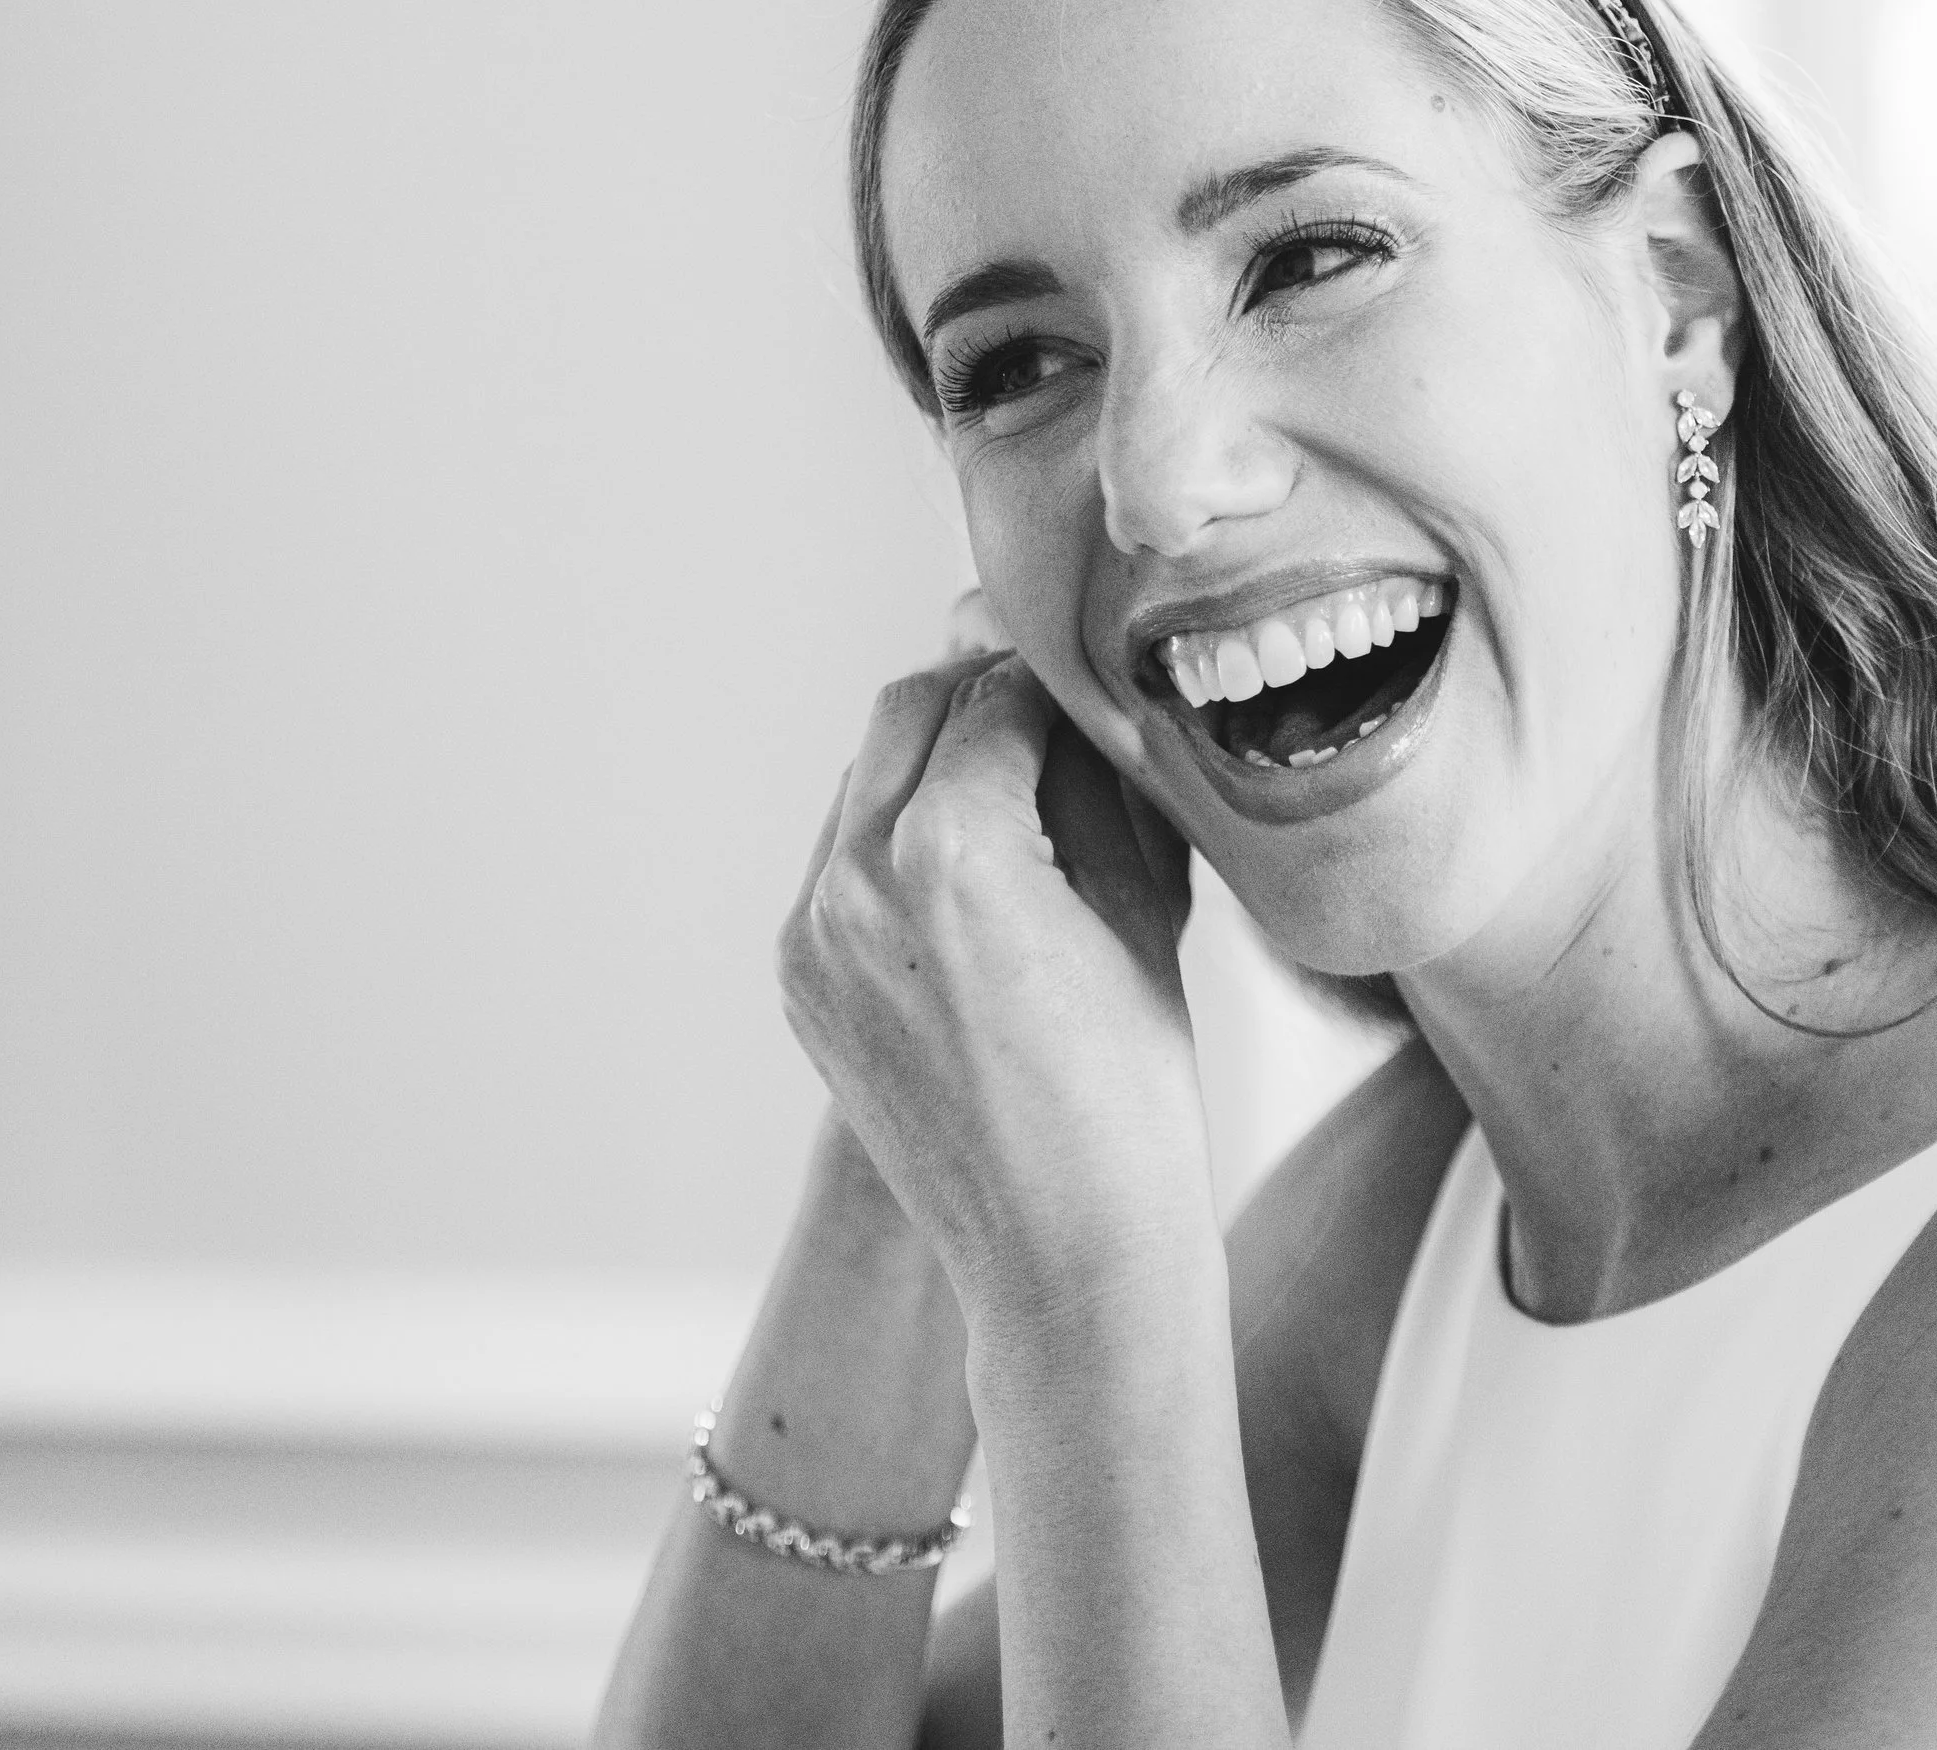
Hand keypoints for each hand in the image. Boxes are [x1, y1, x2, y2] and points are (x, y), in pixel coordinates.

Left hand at [776, 651, 1210, 1340]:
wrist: (1065, 1259)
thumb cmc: (1133, 1092)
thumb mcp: (1137, 902)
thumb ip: (1086, 775)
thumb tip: (1067, 688)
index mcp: (948, 852)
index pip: (997, 696)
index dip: (1056, 679)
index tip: (1093, 678)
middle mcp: (854, 882)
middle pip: (910, 711)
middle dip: (981, 696)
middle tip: (1054, 715)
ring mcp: (812, 937)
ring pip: (867, 777)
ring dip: (934, 759)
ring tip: (1018, 791)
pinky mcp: (799, 981)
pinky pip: (839, 859)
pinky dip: (896, 835)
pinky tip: (971, 871)